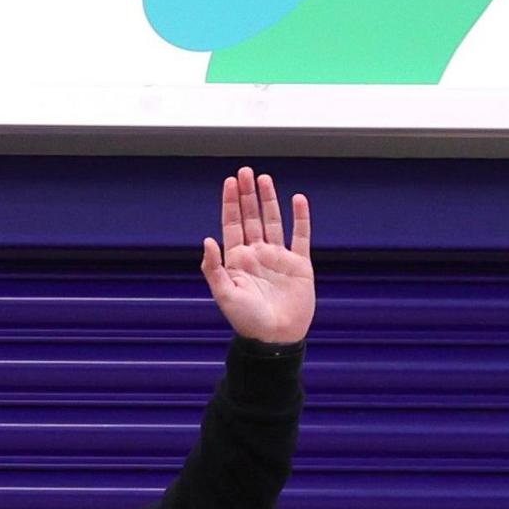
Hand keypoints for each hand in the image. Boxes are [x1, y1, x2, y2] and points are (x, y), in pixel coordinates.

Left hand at [203, 170, 314, 345]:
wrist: (275, 337)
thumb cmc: (246, 320)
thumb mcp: (224, 294)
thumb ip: (213, 267)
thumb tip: (207, 239)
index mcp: (236, 260)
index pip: (231, 224)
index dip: (230, 203)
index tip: (230, 182)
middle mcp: (256, 254)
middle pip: (251, 217)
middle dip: (247, 195)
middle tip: (246, 171)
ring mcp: (278, 257)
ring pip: (273, 221)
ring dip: (269, 200)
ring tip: (265, 179)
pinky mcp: (299, 263)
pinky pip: (301, 236)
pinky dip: (300, 217)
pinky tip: (298, 199)